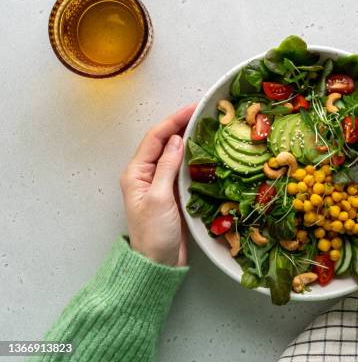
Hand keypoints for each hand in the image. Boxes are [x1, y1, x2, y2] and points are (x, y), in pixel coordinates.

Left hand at [120, 104, 196, 266]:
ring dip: (189, 140)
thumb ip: (166, 167)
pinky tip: (206, 153)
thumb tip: (177, 139)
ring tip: (207, 128)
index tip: (193, 109)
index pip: (156, 138)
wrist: (157, 263)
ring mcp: (159, 184)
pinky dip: (193, 158)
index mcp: (136, 172)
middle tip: (204, 114)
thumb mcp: (159, 198)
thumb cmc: (153, 233)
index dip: (174, 120)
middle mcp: (146, 174)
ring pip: (174, 154)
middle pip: (164, 142)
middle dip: (182, 125)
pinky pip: (182, 169)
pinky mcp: (172, 193)